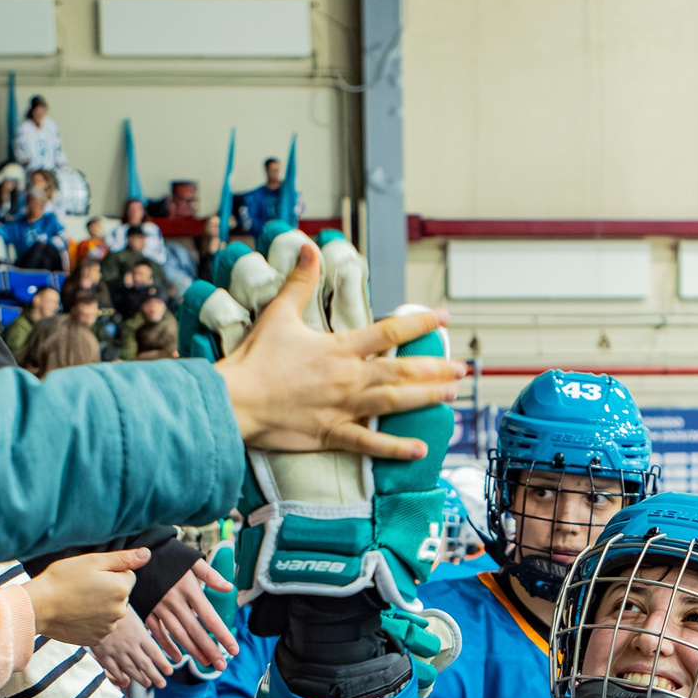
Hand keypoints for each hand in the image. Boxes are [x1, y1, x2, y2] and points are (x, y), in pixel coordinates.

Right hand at [24, 548, 145, 646]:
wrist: (38, 608)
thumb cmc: (61, 579)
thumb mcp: (92, 561)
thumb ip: (123, 558)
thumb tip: (146, 554)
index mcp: (121, 589)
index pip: (128, 576)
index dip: (110, 572)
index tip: (91, 574)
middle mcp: (120, 611)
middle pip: (120, 595)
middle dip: (107, 590)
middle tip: (82, 586)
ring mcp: (108, 628)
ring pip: (110, 612)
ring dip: (100, 607)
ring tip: (76, 600)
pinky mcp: (95, 640)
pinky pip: (100, 626)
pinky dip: (91, 621)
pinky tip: (75, 614)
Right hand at [90, 607, 169, 689]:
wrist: (94, 607)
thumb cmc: (116, 607)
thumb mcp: (133, 614)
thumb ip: (141, 627)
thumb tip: (150, 633)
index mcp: (139, 634)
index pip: (154, 652)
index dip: (163, 664)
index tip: (169, 671)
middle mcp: (130, 645)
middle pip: (145, 664)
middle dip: (155, 676)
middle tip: (162, 684)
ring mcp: (116, 651)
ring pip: (130, 669)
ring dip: (140, 678)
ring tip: (148, 684)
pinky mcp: (103, 653)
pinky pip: (113, 669)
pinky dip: (120, 677)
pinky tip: (126, 681)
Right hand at [144, 557, 236, 671]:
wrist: (141, 551)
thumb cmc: (171, 556)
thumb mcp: (192, 560)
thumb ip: (211, 575)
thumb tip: (228, 587)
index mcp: (189, 589)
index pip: (210, 617)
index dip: (222, 635)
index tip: (234, 649)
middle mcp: (175, 601)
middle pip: (195, 631)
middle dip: (210, 650)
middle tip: (222, 666)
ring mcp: (160, 608)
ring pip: (178, 635)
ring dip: (193, 651)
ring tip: (206, 663)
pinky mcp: (148, 611)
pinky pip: (158, 633)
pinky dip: (168, 646)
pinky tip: (178, 658)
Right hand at [216, 246, 460, 459]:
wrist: (236, 401)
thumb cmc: (254, 360)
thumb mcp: (278, 314)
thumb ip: (299, 283)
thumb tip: (308, 248)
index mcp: (339, 348)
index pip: (389, 332)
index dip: (419, 323)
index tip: (442, 318)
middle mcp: (348, 378)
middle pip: (401, 371)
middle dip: (434, 368)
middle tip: (461, 368)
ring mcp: (343, 408)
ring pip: (395, 403)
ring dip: (426, 399)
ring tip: (451, 395)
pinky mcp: (332, 434)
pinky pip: (370, 444)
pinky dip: (396, 448)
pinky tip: (420, 450)